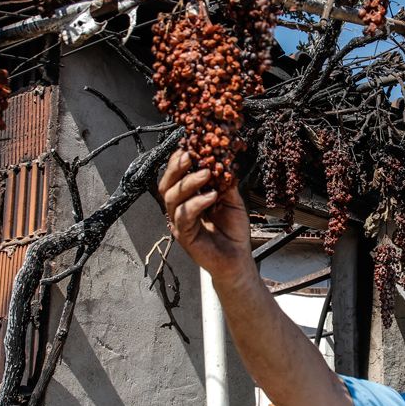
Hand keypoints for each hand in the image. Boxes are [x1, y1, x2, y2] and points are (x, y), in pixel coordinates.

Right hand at [158, 149, 255, 285]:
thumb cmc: (233, 230)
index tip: (189, 146)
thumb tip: (224, 160)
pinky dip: (197, 203)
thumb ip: (225, 182)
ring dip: (188, 183)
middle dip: (175, 167)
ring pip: (172, 198)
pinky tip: (211, 197)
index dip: (178, 160)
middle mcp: (179, 208)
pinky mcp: (184, 236)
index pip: (176, 176)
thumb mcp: (232, 200)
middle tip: (189, 155)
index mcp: (187, 198)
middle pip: (166, 184)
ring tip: (206, 174)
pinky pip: (184, 216)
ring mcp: (179, 222)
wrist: (237, 259)